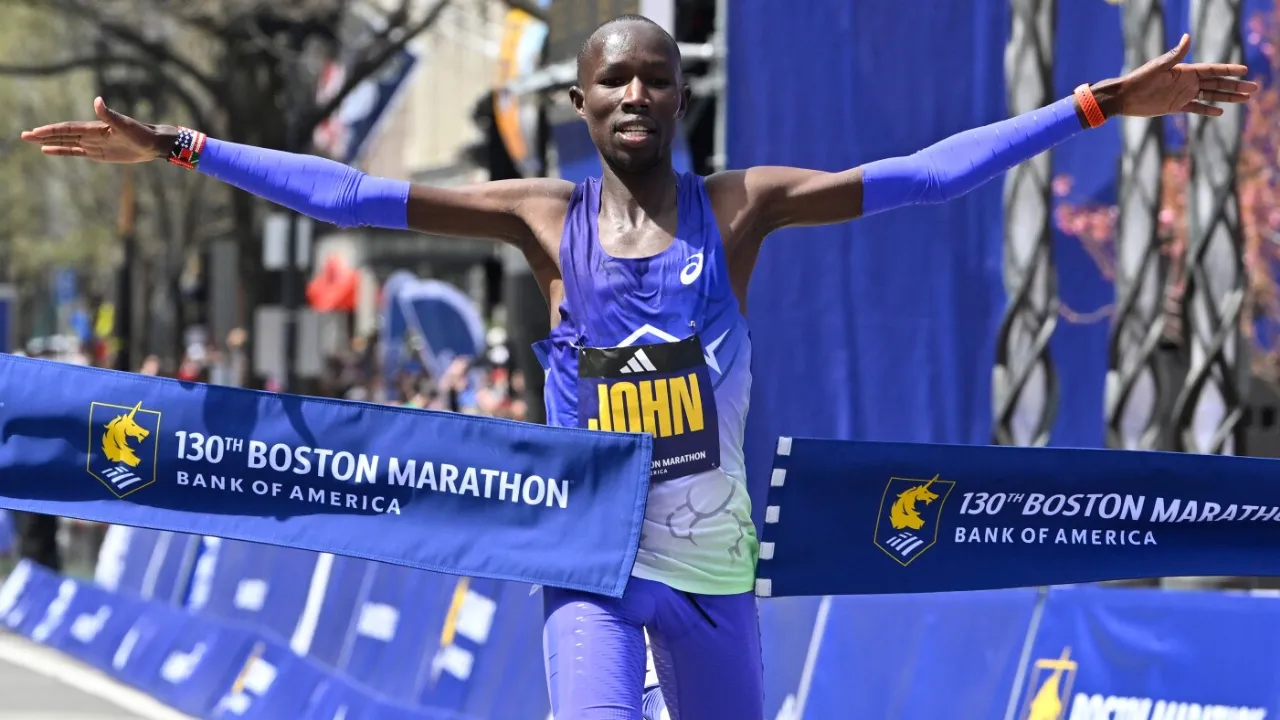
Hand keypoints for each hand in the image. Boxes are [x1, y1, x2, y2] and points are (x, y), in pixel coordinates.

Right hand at [19, 97, 172, 163]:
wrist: (152, 144)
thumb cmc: (141, 133)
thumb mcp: (125, 125)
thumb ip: (109, 115)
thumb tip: (97, 101)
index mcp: (95, 128)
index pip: (68, 129)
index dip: (52, 130)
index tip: (35, 132)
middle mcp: (91, 135)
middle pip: (62, 135)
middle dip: (43, 135)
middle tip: (24, 136)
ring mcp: (93, 144)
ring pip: (66, 143)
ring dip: (49, 142)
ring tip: (32, 142)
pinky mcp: (98, 153)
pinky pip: (76, 152)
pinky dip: (61, 151)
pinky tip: (48, 151)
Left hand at [1093, 33, 1256, 118]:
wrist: (1125, 97)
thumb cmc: (1140, 79)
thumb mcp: (1159, 67)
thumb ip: (1175, 55)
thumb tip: (1187, 37)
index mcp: (1186, 71)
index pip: (1213, 70)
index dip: (1229, 70)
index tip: (1245, 71)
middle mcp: (1187, 82)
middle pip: (1217, 83)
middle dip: (1235, 86)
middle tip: (1254, 88)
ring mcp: (1183, 94)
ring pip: (1210, 95)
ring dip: (1227, 97)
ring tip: (1245, 99)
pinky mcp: (1176, 106)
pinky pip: (1196, 108)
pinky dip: (1208, 109)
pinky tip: (1220, 111)